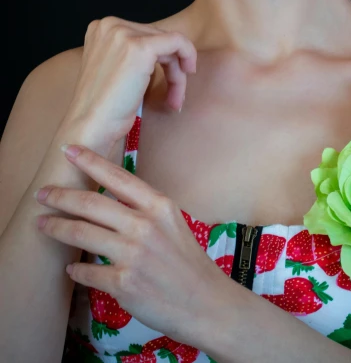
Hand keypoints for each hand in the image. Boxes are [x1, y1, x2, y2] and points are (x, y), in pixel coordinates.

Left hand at [35, 144, 228, 350]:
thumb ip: (143, 209)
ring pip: (83, 234)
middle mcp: (145, 226)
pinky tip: (72, 269)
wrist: (205, 302)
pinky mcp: (124, 284)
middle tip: (42, 193)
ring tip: (43, 225)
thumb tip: (109, 199)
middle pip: (92, 203)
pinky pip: (88, 272)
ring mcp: (133, 255)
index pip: (118, 176)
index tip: (68, 150)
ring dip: (57, 228)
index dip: (90, 161)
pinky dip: (76, 270)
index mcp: (159, 206)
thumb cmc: (186, 261)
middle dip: (61, 196)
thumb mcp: (172, 222)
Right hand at [65, 16, 197, 153]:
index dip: (160, 58)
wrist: (91, 126)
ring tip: (175, 99)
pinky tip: (187, 76)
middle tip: (174, 96)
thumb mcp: (115, 69)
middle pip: (157, 38)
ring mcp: (123, 34)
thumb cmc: (104, 107)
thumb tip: (168, 49)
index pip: (144, 35)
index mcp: (101, 28)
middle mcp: (110, 25)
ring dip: (177, 72)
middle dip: (171, 67)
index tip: (166, 81)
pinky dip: (188, 56)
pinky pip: (178, 41)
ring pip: (169, 43)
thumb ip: (132, 54)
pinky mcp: (140, 47)